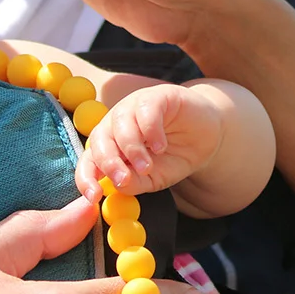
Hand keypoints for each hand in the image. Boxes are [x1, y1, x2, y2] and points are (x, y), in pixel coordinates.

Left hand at [77, 84, 222, 199]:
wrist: (208, 137)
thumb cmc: (175, 157)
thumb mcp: (154, 178)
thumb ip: (135, 183)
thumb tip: (119, 185)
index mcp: (110, 146)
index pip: (89, 161)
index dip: (86, 178)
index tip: (93, 196)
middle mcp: (116, 124)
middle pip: (99, 140)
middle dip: (108, 163)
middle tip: (123, 179)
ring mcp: (134, 107)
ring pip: (120, 124)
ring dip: (131, 148)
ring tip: (147, 166)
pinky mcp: (156, 96)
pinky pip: (145, 111)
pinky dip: (150, 131)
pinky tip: (161, 146)